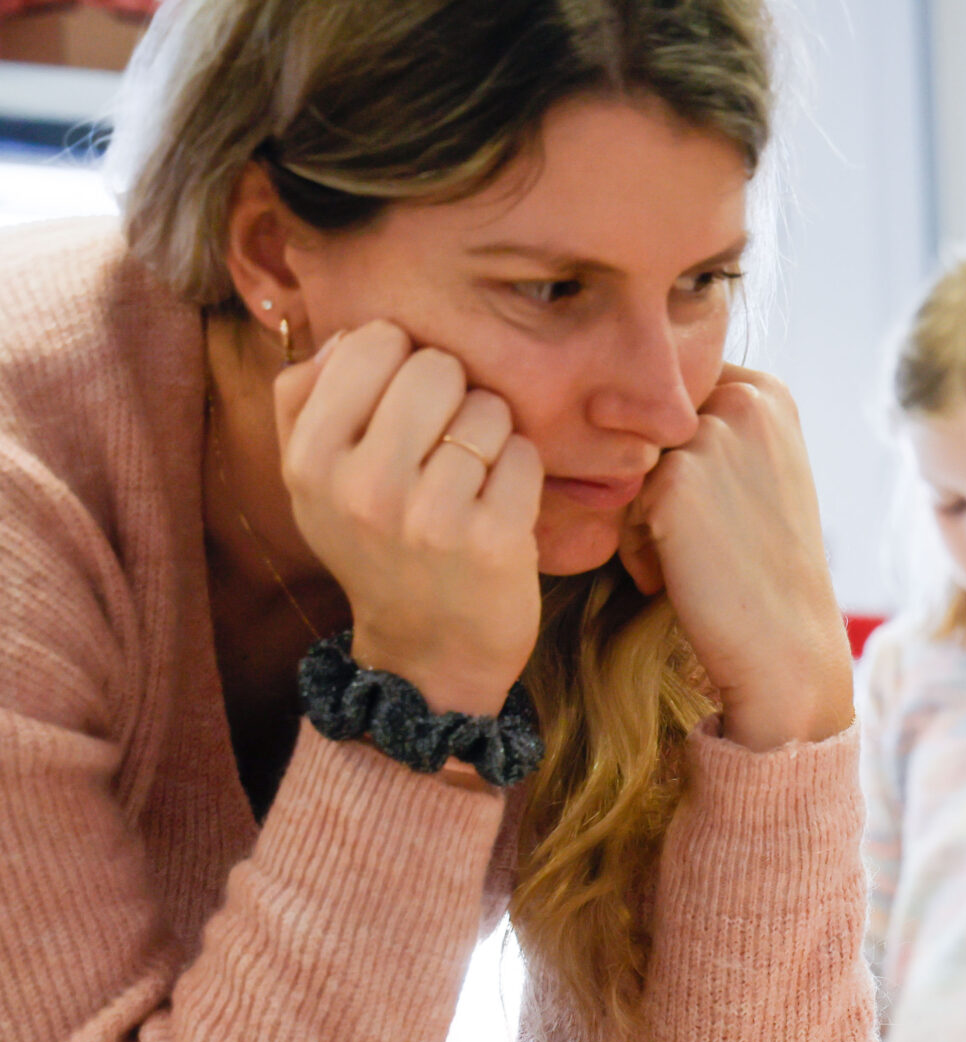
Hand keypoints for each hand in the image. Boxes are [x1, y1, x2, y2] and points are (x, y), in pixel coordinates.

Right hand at [274, 322, 543, 715]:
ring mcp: (429, 516)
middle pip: (436, 366)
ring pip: (487, 408)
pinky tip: (499, 502)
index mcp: (311, 460)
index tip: (405, 400)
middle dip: (453, 391)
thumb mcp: (313, 480)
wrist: (429, 649)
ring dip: (491, 434)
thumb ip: (307, 399)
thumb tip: (351, 335)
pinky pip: (525, 453)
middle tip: (445, 439)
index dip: (401, 357)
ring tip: (469, 478)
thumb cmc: (376, 546)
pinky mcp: (492, 539)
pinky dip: (521, 469)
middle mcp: (363, 487)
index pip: (371, 342)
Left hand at [619, 365, 851, 750]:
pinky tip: (680, 576)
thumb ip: (711, 426)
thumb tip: (620, 406)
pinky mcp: (675, 481)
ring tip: (693, 559)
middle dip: (661, 484)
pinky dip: (640, 547)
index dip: (681, 460)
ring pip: (631, 466)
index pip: (675, 400)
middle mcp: (743, 400)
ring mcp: (710, 438)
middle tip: (708, 540)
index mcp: (768, 392)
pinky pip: (621, 505)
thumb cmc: (768, 569)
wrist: (786, 645)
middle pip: (648, 431)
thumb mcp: (759, 473)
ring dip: (645, 516)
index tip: (722, 511)